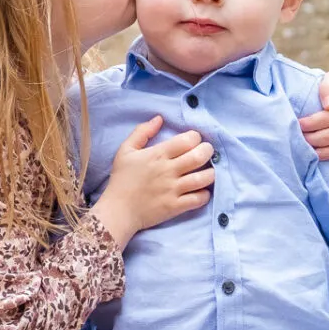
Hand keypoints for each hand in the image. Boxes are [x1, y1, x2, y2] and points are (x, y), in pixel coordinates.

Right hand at [87, 115, 213, 248]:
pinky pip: (199, 199)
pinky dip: (205, 194)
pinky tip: (201, 190)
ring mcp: (173, 189)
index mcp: (157, 154)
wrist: (117, 210)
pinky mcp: (175, 206)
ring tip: (207, 171)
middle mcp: (168, 170)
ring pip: (204, 178)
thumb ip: (142, 132)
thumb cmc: (121, 179)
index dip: (195, 137)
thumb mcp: (125, 150)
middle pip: (199, 156)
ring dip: (211, 173)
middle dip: (208, 151)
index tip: (193, 140)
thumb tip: (159, 118)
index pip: (187, 140)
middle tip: (206, 152)